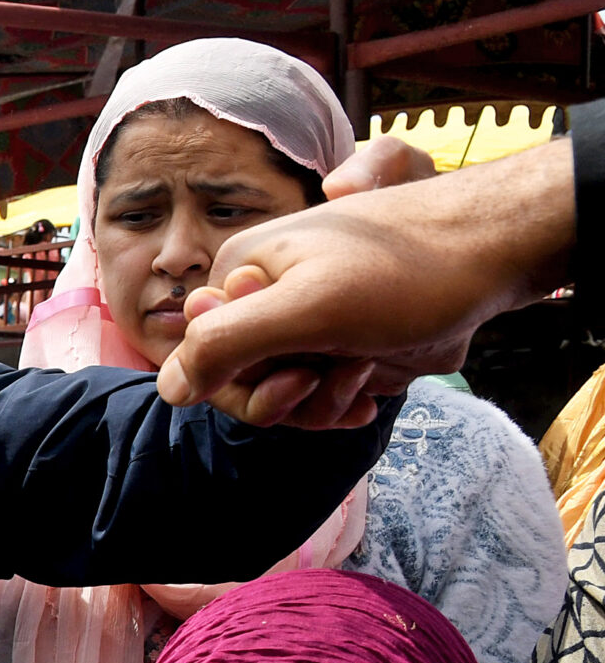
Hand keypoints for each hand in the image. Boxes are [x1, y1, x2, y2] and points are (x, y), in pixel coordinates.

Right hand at [158, 137, 574, 428]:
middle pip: (240, 386)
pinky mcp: (337, 349)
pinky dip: (345, 404)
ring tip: (365, 366)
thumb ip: (223, 343)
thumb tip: (170, 389)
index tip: (297, 374)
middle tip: (332, 373)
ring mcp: (302, 327)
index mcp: (238, 277)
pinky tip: (374, 385)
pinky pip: (318, 400)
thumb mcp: (304, 306)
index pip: (201, 360)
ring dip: (324, 401)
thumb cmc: (402, 271)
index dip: (244, 385)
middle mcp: (263, 302)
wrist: (491, 258)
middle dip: (289, 397)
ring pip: (282, 401)